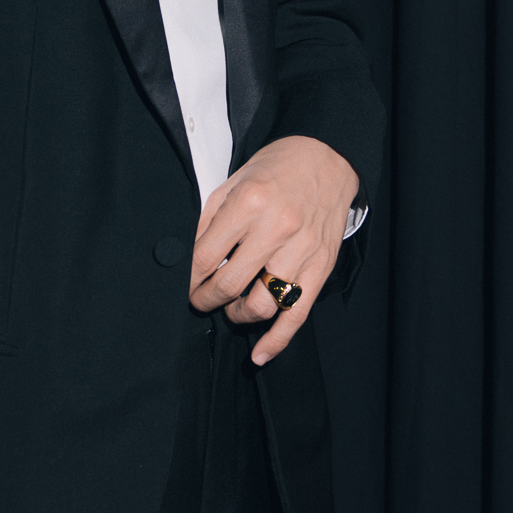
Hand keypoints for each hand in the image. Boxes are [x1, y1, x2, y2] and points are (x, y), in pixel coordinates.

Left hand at [189, 135, 358, 365]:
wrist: (328, 158)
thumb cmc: (277, 168)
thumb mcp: (234, 180)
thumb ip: (209, 218)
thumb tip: (187, 256)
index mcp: (249, 202)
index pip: (206, 257)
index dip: (189, 278)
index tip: (184, 285)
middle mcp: (276, 228)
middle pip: (230, 284)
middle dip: (206, 299)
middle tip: (200, 299)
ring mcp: (301, 250)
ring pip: (262, 304)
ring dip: (238, 315)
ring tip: (231, 308)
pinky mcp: (321, 267)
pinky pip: (297, 313)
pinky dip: (277, 340)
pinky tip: (259, 354)